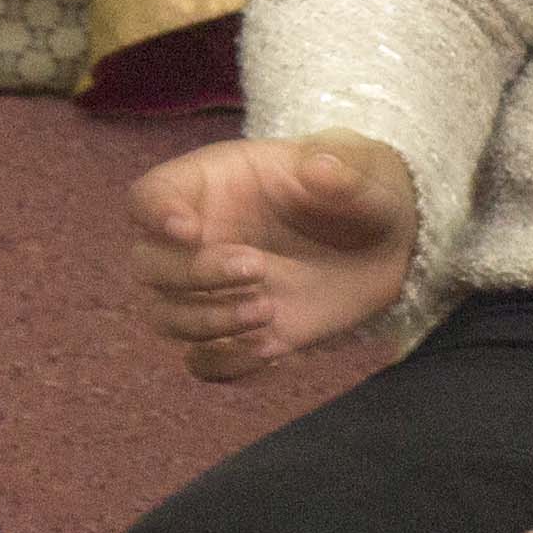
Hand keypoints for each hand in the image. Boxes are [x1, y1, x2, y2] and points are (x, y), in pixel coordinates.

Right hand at [129, 133, 417, 376]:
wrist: (385, 247)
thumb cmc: (358, 194)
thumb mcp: (362, 171)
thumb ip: (342, 169)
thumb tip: (320, 167)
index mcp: (210, 187)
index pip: (149, 196)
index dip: (155, 213)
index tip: (187, 229)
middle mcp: (198, 239)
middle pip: (147, 264)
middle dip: (191, 274)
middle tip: (257, 268)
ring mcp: (212, 292)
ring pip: (164, 316)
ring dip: (205, 322)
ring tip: (268, 312)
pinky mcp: (236, 334)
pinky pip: (201, 362)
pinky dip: (225, 365)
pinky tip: (271, 350)